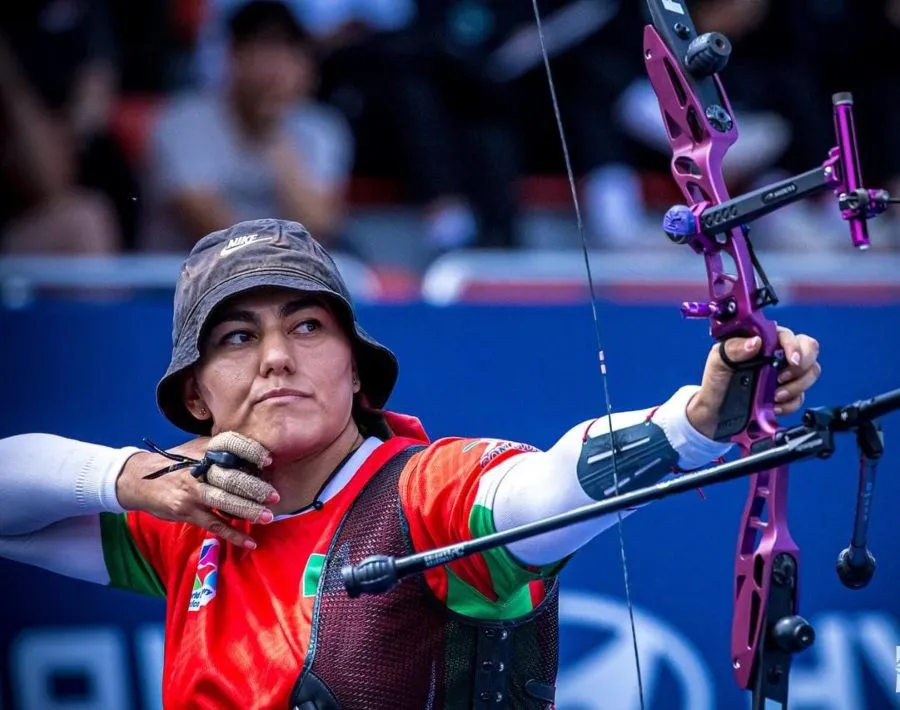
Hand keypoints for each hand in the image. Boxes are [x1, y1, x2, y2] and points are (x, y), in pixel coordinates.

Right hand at [117, 432, 279, 548]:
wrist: (138, 480)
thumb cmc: (175, 463)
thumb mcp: (195, 449)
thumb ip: (220, 449)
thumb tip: (253, 456)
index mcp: (204, 450)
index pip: (231, 445)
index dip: (251, 451)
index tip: (267, 461)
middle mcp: (198, 469)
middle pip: (231, 477)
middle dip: (255, 488)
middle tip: (275, 496)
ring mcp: (192, 492)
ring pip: (224, 502)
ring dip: (248, 511)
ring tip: (267, 517)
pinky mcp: (186, 512)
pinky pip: (214, 525)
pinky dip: (233, 535)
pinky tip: (250, 542)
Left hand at [687, 327, 821, 437]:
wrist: (713, 412)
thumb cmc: (715, 382)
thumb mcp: (717, 362)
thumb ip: (733, 348)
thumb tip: (755, 342)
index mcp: (761, 341)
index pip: (789, 335)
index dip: (795, 346)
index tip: (792, 360)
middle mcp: (777, 356)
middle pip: (810, 350)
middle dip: (802, 366)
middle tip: (782, 378)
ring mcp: (783, 376)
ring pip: (810, 373)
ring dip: (797, 386)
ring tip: (775, 395)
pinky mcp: (786, 396)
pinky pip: (801, 398)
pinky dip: (790, 404)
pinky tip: (774, 406)